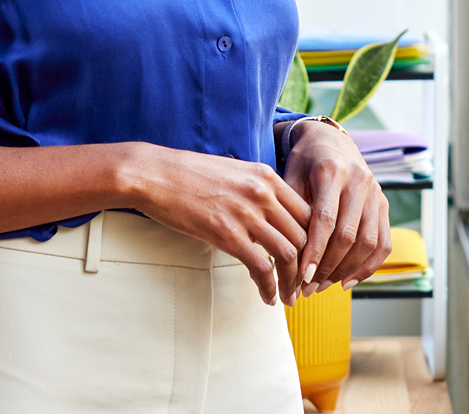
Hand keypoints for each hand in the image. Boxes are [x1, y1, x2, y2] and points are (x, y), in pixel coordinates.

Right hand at [123, 143, 312, 306]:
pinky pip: (261, 267)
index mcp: (266, 175)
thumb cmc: (188, 174)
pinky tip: (267, 297)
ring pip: (289, 255)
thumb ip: (256, 189)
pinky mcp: (227, 233)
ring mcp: (246, 213)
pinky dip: (269, 287)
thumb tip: (271, 215)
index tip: (310, 260)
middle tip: (304, 285)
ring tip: (289, 296)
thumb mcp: (232, 171)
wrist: (154, 173)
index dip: (315, 241)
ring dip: (292, 281)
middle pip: (304, 236)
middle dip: (309, 266)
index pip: (307, 212)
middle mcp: (262, 192)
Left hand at [282, 121, 391, 297]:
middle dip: (328, 267)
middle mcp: (358, 181)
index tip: (301, 277)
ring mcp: (375, 193)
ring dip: (345, 270)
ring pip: (368, 242)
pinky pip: (383, 243)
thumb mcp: (290, 175)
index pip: (325, 219)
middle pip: (348, 235)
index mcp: (331, 171)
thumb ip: (290, 210)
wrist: (330, 141)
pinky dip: (368, 267)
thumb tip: (279, 254)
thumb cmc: (304, 161)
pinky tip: (347, 281)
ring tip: (322, 286)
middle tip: (307, 288)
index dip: (315, 251)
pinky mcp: (384, 204)